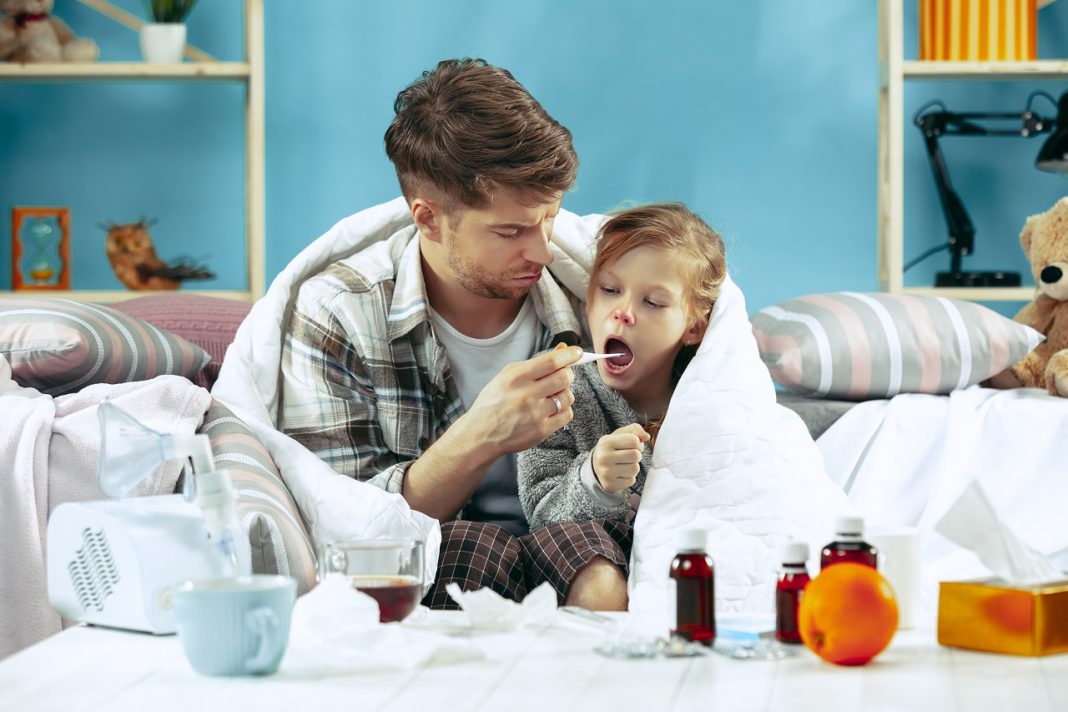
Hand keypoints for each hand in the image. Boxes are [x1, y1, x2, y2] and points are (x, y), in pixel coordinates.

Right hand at [461, 345, 581, 454]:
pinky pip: (567, 414)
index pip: (552, 361)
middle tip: (561, 376)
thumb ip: (536, 363)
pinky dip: (563, 410)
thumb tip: (563, 348)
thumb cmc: (494, 402)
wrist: (481, 434)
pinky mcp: (542, 430)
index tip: (577, 352)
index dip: (569, 354)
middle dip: (567, 374)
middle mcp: (527, 395)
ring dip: (564, 393)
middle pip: (564, 377)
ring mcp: (535, 414)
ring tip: (551, 395)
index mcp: (516, 377)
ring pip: (568, 396)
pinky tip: (551, 409)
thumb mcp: (508, 376)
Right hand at [592, 423, 650, 492]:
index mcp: (606, 442)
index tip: (632, 446)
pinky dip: (629, 477)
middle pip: (636, 455)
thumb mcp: (621, 434)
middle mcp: (603, 457)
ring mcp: (606, 473)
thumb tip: (647, 436)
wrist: (596, 466)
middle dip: (637, 455)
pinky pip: (631, 480)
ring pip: (635, 469)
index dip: (637, 443)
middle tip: (629, 456)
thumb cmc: (613, 447)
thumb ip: (635, 429)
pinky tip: (620, 474)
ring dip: (634, 466)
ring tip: (624, 464)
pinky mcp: (610, 485)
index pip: (634, 440)